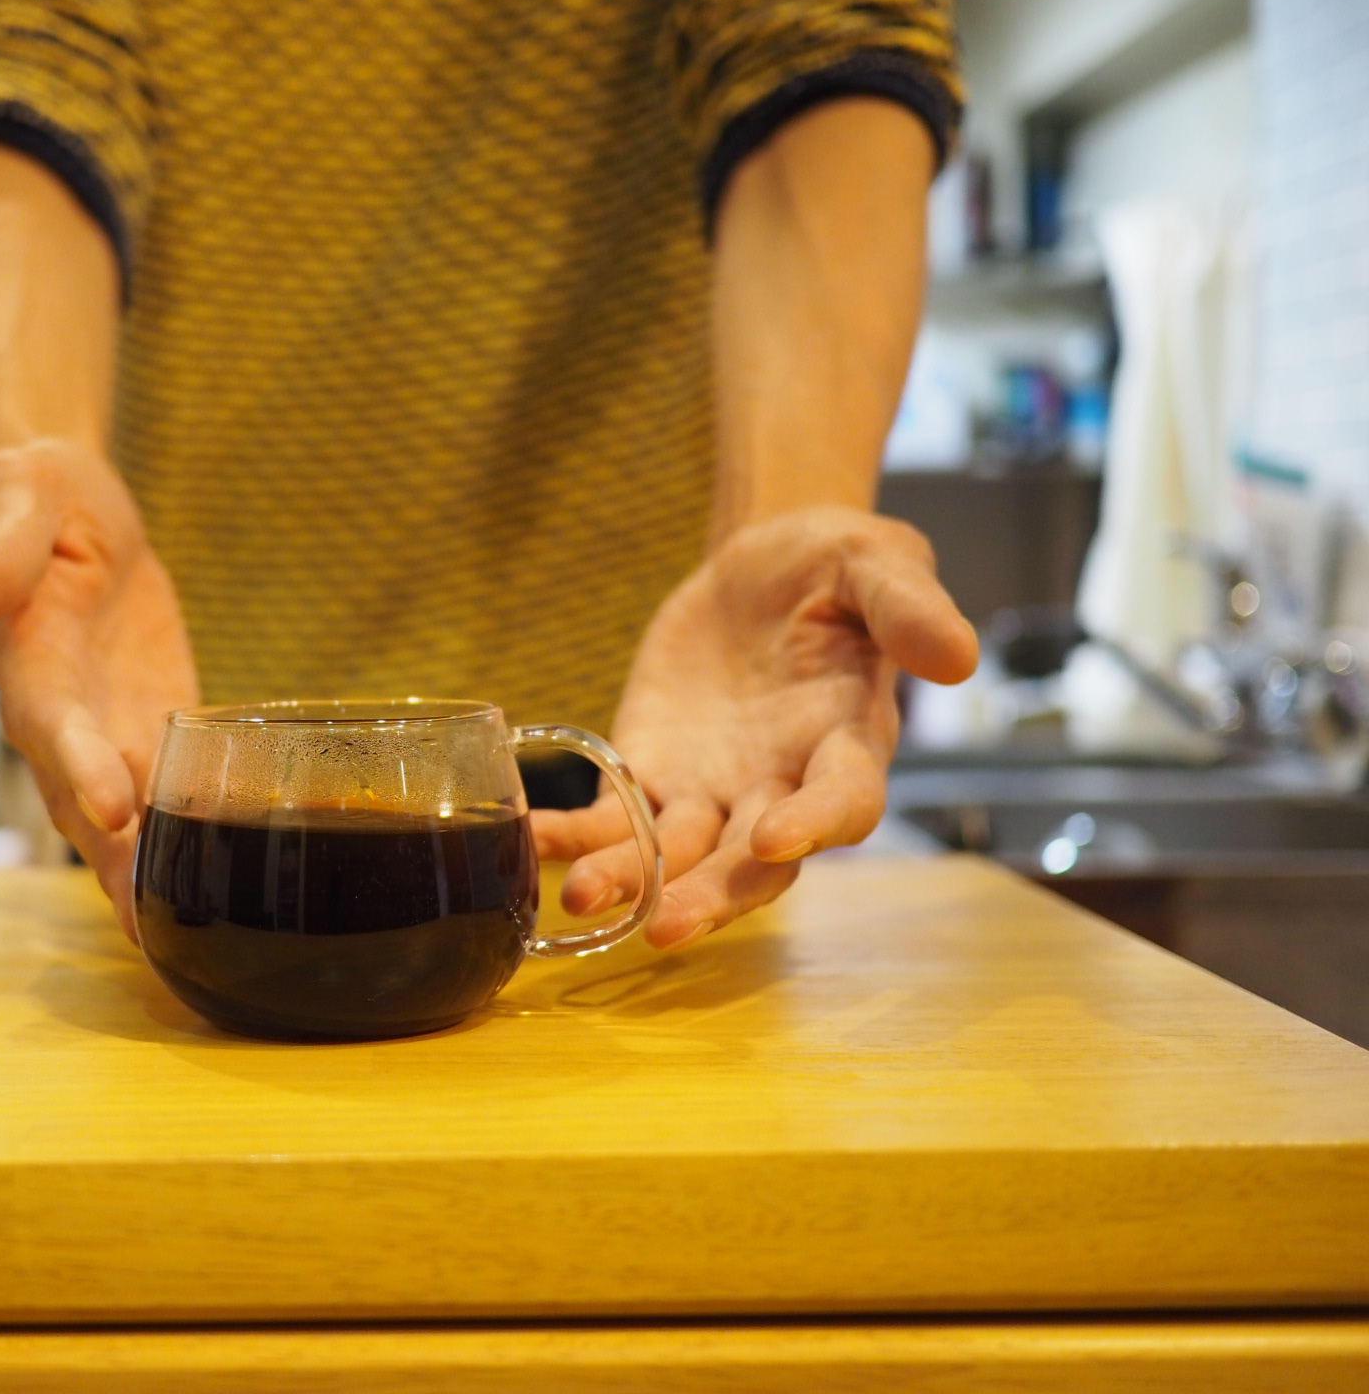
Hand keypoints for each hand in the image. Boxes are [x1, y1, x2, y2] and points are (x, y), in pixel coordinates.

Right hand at [0, 438, 198, 936]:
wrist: (75, 505)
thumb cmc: (38, 496)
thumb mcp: (20, 492)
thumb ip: (1, 545)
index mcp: (26, 655)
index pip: (48, 721)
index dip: (77, 764)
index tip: (113, 807)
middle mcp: (59, 712)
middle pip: (81, 794)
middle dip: (114, 856)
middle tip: (152, 919)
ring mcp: (104, 727)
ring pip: (121, 812)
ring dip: (147, 869)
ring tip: (178, 932)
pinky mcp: (150, 725)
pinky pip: (168, 787)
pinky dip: (188, 835)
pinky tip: (222, 883)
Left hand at [531, 508, 976, 947]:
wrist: (763, 562)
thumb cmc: (836, 564)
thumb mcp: (877, 562)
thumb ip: (907, 609)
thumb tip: (958, 658)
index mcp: (848, 743)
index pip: (844, 803)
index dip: (814, 826)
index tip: (775, 838)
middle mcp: (781, 785)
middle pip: (753, 862)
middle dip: (712, 895)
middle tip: (666, 925)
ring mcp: (713, 789)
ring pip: (679, 856)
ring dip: (634, 881)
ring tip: (584, 897)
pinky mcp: (653, 773)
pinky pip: (612, 819)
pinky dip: (573, 836)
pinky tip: (529, 838)